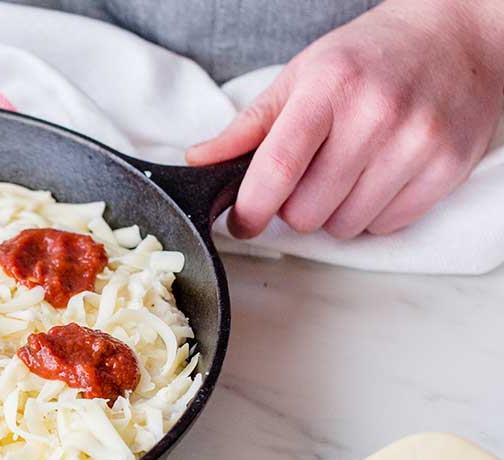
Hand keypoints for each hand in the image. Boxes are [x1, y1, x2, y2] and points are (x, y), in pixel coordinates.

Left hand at [186, 0, 503, 238]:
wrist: (456, 38)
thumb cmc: (369, 58)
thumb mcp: (301, 76)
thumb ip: (249, 126)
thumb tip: (198, 161)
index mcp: (330, 87)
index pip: (278, 168)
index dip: (251, 209)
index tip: (241, 221)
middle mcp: (376, 114)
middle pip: (307, 211)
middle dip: (294, 207)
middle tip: (307, 179)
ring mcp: (417, 142)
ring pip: (345, 226)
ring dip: (334, 212)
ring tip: (347, 172)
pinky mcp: (448, 166)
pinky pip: (386, 226)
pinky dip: (373, 214)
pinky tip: (379, 177)